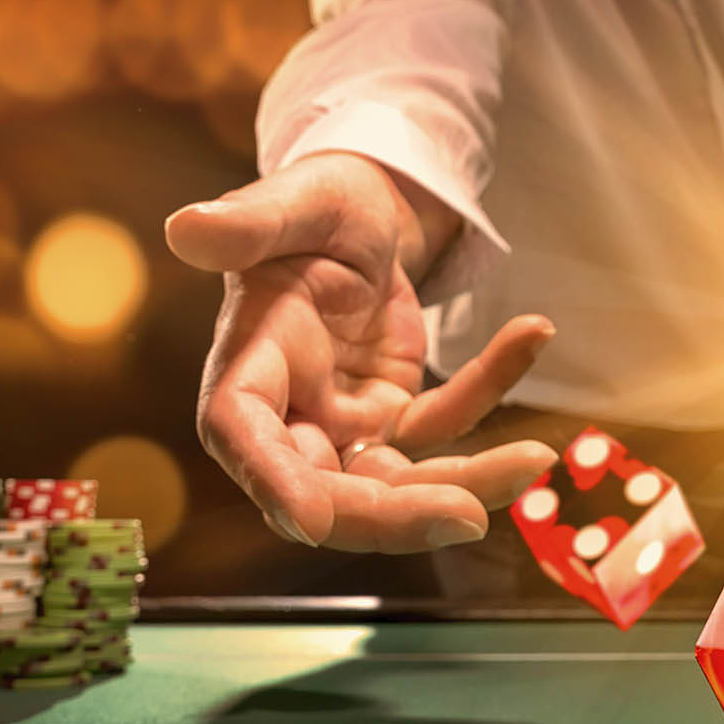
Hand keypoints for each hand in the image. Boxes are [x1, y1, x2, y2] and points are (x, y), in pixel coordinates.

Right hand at [166, 152, 556, 552]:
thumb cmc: (318, 203)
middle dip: (394, 516)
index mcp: (246, 364)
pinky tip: (532, 332)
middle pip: (328, 492)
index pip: (245, 437)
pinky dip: (490, 387)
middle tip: (469, 515)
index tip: (312, 521)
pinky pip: (446, 424)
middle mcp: (289, 413)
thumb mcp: (297, 201)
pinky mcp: (395, 416)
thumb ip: (250, 222)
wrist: (366, 209)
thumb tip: (187, 228)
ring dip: (467, 481)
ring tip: (536, 455)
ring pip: (397, 485)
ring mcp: (345, 424)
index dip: (273, 484)